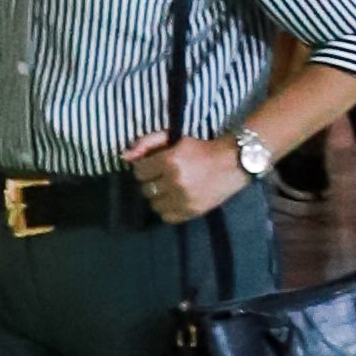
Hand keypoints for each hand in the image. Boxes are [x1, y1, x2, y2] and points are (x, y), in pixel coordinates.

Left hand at [126, 131, 250, 225]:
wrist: (230, 163)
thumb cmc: (200, 148)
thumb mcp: (174, 138)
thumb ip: (148, 143)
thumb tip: (124, 155)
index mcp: (170, 160)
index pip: (140, 171)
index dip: (143, 167)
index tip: (151, 165)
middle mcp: (175, 181)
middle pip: (145, 189)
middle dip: (150, 181)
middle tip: (160, 176)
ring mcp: (183, 199)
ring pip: (153, 204)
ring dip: (158, 196)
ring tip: (168, 188)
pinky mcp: (191, 212)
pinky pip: (166, 217)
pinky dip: (167, 208)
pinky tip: (175, 198)